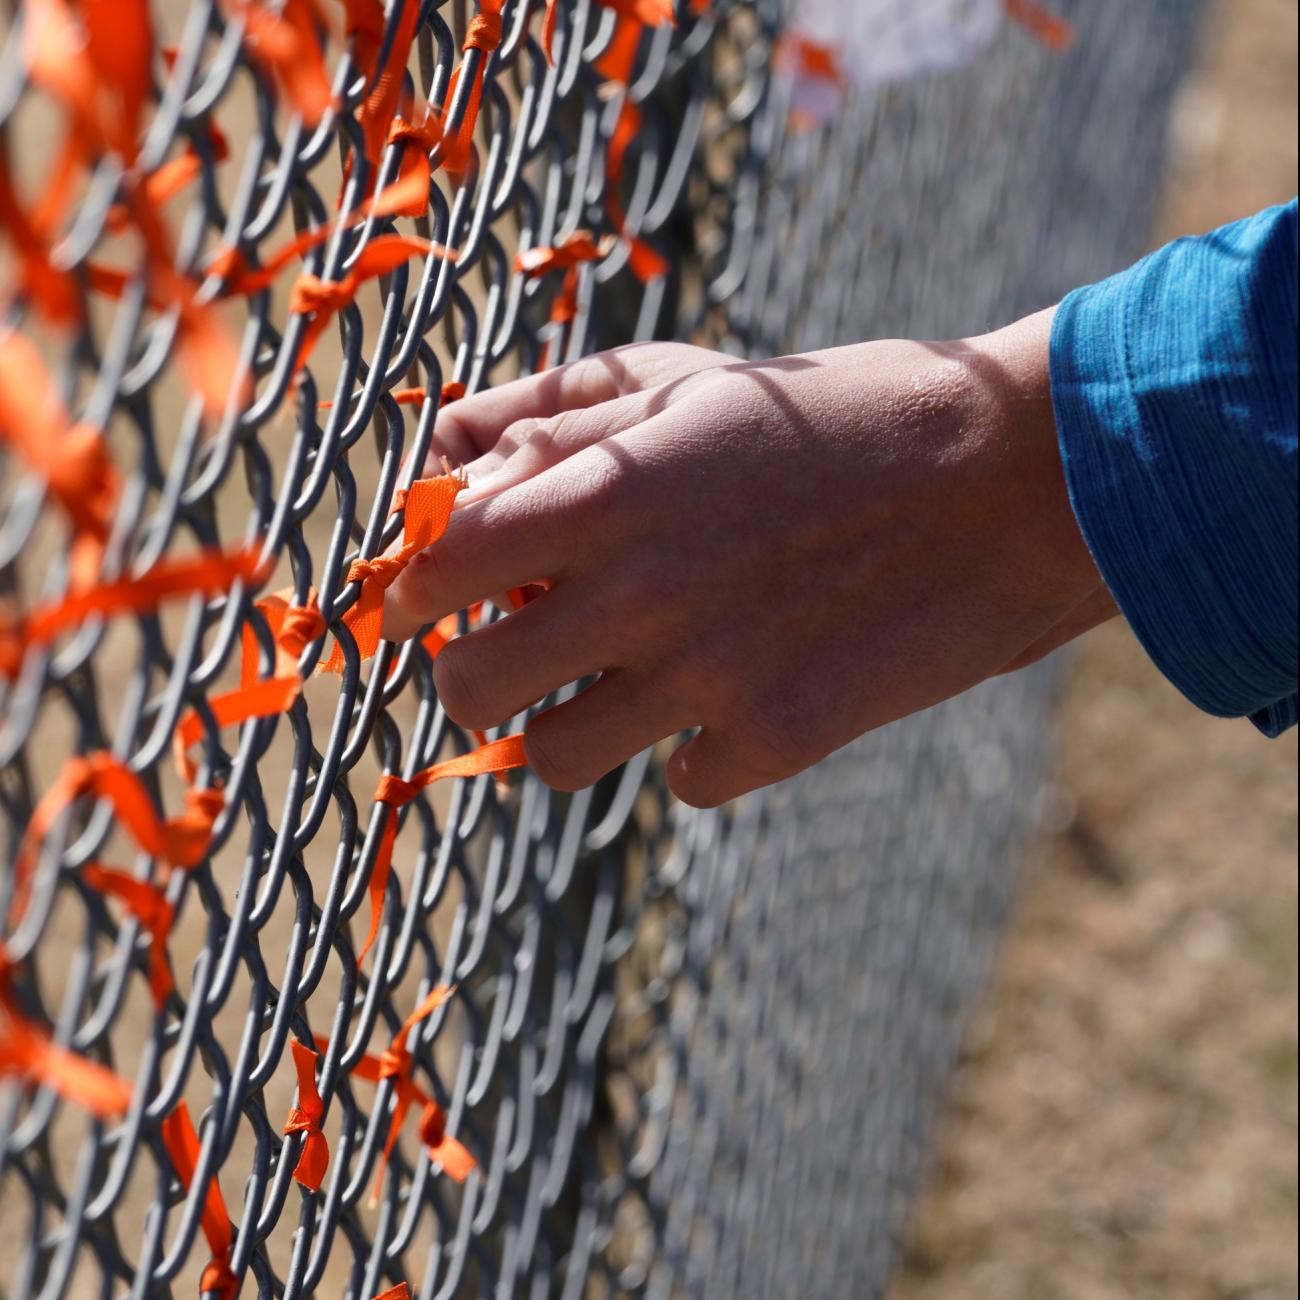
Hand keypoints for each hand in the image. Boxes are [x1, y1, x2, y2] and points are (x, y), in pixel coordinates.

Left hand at [384, 319, 1115, 806]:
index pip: (437, 565)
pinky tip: (734, 696)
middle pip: (469, 686)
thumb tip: (447, 449)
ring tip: (618, 683)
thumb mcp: (694, 382)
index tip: (421, 602)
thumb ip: (556, 413)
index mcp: (607, 490)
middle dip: (469, 674)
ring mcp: (708, 678)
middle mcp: (640, 593)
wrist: (1009, 477)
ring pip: (554, 756)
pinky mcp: (779, 739)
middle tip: (506, 655)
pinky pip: (680, 778)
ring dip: (568, 723)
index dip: (408, 591)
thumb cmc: (838, 414)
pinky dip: (693, 748)